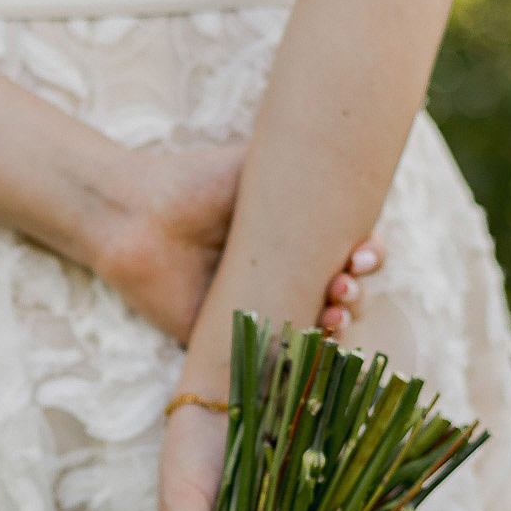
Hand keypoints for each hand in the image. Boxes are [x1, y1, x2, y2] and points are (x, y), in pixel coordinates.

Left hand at [98, 145, 383, 344]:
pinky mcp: (236, 344)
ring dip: (340, 325)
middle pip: (345, 295)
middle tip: (344, 285)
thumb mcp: (259, 165)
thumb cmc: (197, 183)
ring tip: (332, 312)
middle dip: (356, 296)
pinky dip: (305, 360)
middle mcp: (287, 274)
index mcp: (299, 236)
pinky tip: (315, 344)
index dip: (370, 257)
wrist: (140, 217)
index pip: (353, 253)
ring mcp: (265, 311)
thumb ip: (305, 163)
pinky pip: (279, 361)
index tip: (364, 254)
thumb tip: (354, 149)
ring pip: (320, 330)